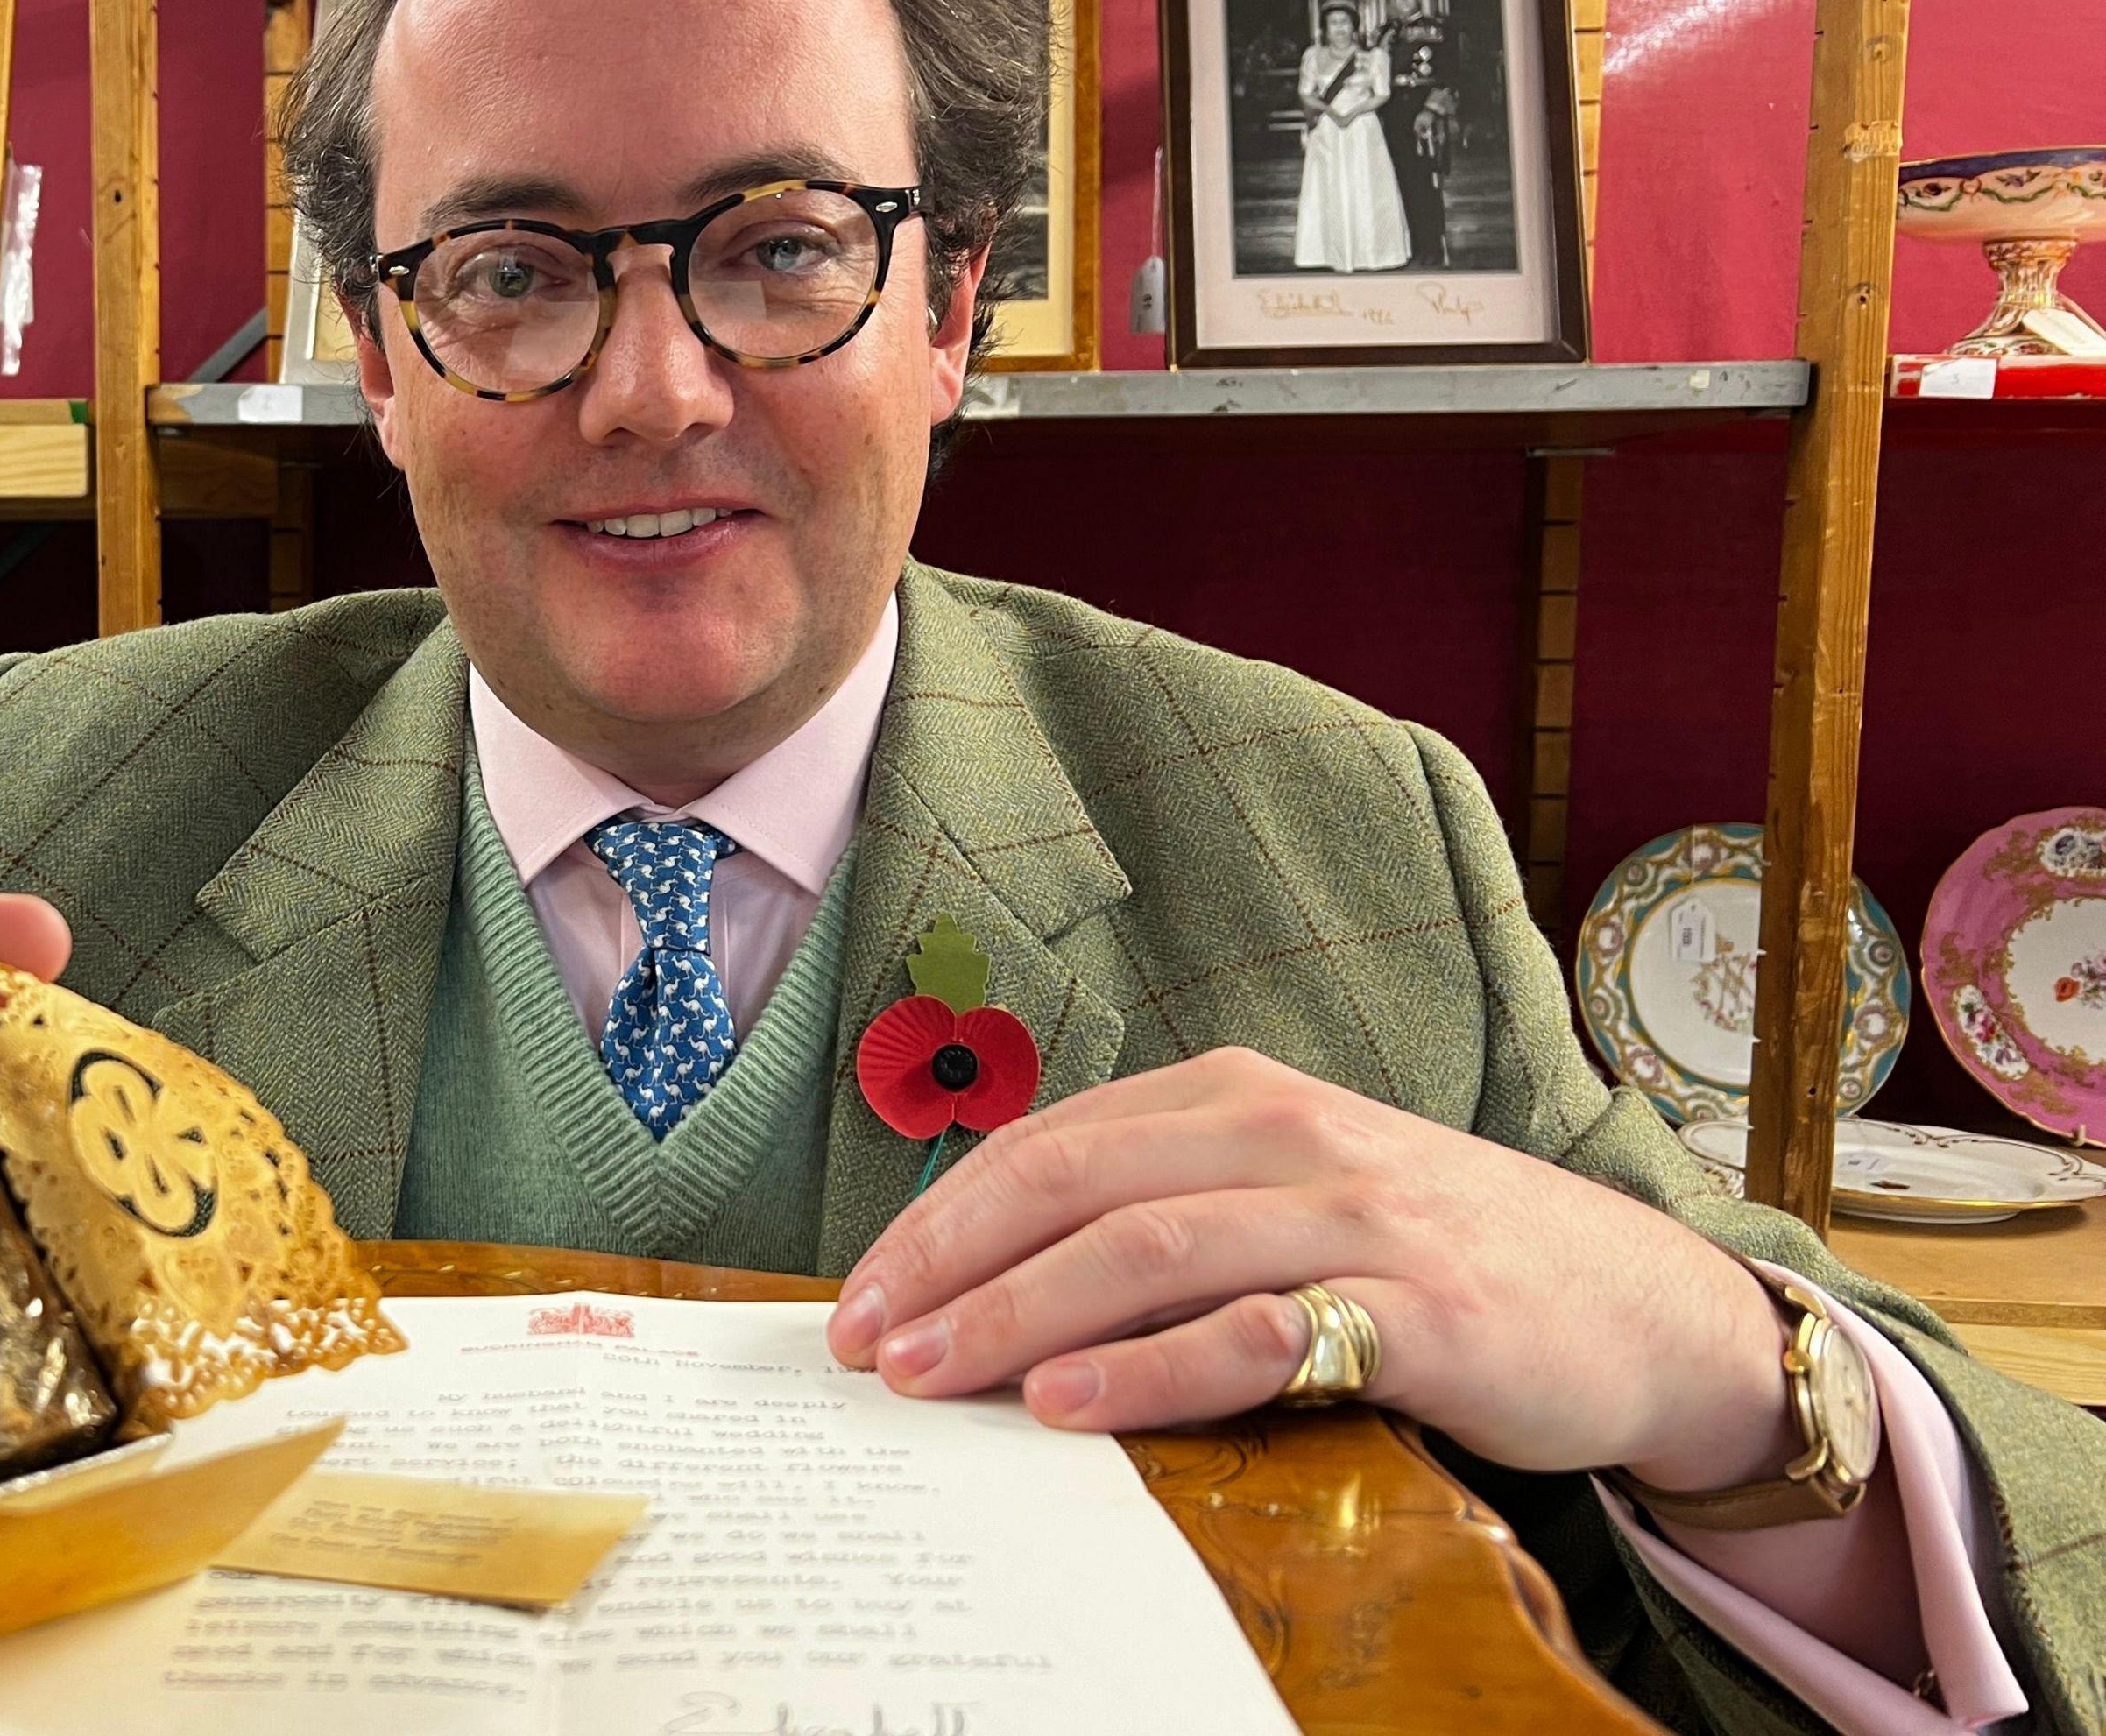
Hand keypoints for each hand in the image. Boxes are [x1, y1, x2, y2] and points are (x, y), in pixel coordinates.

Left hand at [824, 1047, 1800, 1490]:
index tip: (857, 1297)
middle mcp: (1288, 1134)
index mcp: (1236, 1095)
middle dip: (949, 1263)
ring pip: (1149, 1249)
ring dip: (1020, 1313)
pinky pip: (1258, 1332)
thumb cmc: (1432, 1256)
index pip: (1048, 1145)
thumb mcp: (1287, 1195)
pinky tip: (1069, 1403)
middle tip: (862, 1343)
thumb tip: (991, 1277)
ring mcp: (1356, 1217)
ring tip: (930, 1374)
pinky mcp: (1421, 1311)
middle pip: (1074, 1184)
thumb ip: (1163, 1211)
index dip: (939, 1220)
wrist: (1640, 1304)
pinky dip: (1151, 1367)